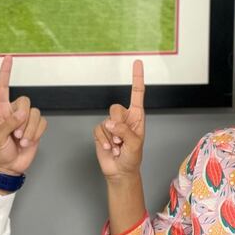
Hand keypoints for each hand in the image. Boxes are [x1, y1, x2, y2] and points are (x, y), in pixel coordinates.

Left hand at [0, 55, 45, 178]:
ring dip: (29, 130)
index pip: (2, 87)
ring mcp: (26, 120)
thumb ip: (8, 123)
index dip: (5, 72)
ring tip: (21, 141)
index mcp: (0, 110)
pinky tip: (28, 142)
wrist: (9, 166)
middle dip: (22, 120)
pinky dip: (36, 133)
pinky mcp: (36, 128)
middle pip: (25, 101)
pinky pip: (42, 123)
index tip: (8, 57)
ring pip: (35, 113)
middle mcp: (14, 111)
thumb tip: (21, 113)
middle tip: (15, 135)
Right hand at [93, 60, 145, 180]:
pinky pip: (97, 130)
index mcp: (137, 116)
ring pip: (105, 121)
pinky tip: (109, 148)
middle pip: (115, 108)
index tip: (137, 62)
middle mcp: (124, 118)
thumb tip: (111, 123)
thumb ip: (124, 131)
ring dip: (111, 138)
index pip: (137, 93)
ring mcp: (111, 125)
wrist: (120, 171)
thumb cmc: (132, 158)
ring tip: (117, 147)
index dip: (137, 77)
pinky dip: (102, 140)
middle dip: (117, 125)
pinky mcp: (100, 132)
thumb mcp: (135, 144)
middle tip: (121, 140)